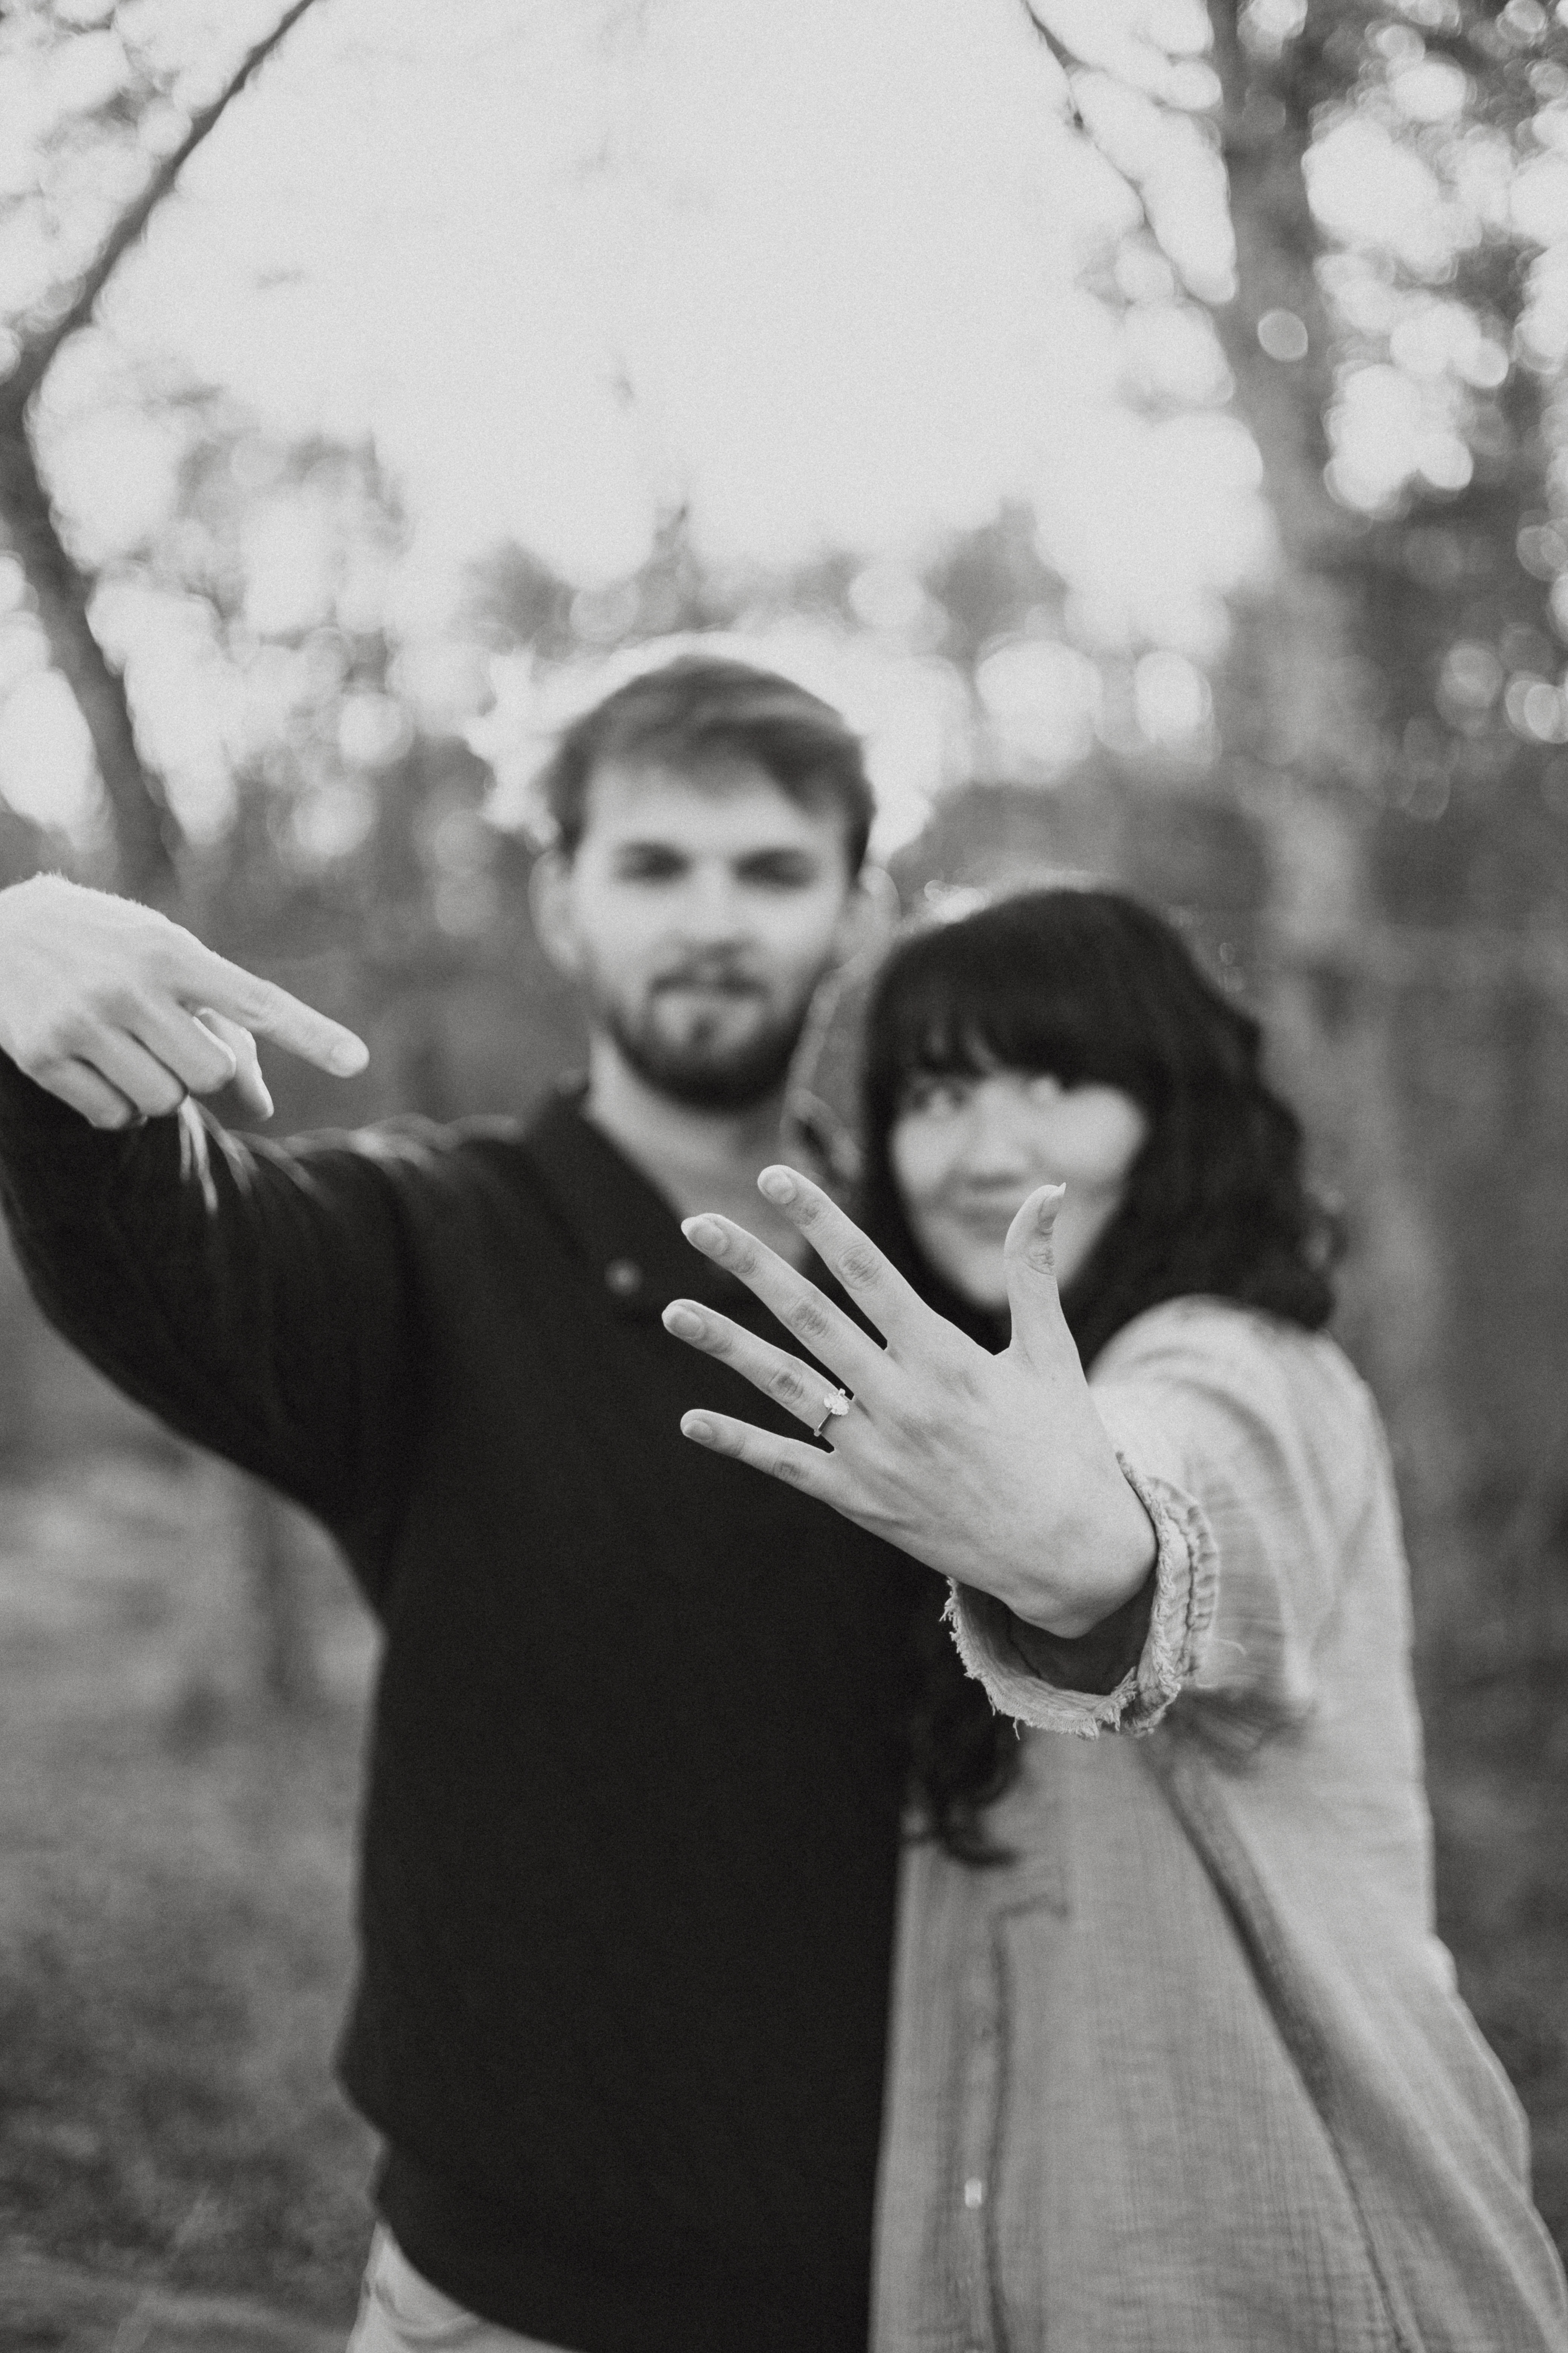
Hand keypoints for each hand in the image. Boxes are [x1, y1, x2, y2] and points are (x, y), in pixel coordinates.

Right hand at [0, 875, 367, 1127]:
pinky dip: (117, 1109)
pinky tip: (96, 1067)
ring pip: (164, 1103)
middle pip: (212, 1075)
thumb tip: (263, 1108)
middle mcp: (129, 985)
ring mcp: (82, 1021)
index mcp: (171, 952)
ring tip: (128, 1051)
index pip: (256, 1001)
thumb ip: (221, 1027)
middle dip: (203, 1074)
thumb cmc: (106, 948)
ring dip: (159, 1093)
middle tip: (170, 1044)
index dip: (311, 1034)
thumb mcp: (166, 963)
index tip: (359, 1061)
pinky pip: (114, 1118)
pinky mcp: (41, 1055)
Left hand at [661, 1166, 1154, 1636]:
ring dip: (725, 1346)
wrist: (1070, 1556)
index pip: (867, 1270)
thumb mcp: (1052, 1353)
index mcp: (947, 1357)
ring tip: (672, 1311)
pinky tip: (690, 1419)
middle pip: (809, 1317)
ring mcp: (875, 1454)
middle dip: (750, 1265)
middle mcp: (902, 1400)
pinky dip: (737, 1442)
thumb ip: (1033, 1270)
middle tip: (697, 1225)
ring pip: (785, 1386)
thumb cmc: (1065, 1446)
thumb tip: (1049, 1189)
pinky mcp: (861, 1502)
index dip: (818, 1219)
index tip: (776, 1177)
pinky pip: (787, 1464)